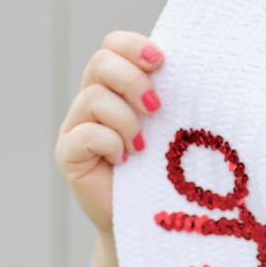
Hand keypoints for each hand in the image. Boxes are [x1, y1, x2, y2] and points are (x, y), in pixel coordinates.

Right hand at [55, 30, 164, 232]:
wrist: (147, 221)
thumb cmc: (165, 172)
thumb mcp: (173, 129)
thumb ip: (173, 98)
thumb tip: (198, 69)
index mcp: (117, 87)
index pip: (113, 45)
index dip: (134, 46)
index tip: (162, 62)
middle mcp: (92, 101)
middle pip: (100, 62)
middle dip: (132, 80)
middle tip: (156, 107)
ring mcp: (76, 126)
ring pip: (94, 97)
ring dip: (125, 120)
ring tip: (141, 147)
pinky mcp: (68, 154)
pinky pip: (85, 134)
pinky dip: (110, 144)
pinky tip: (124, 161)